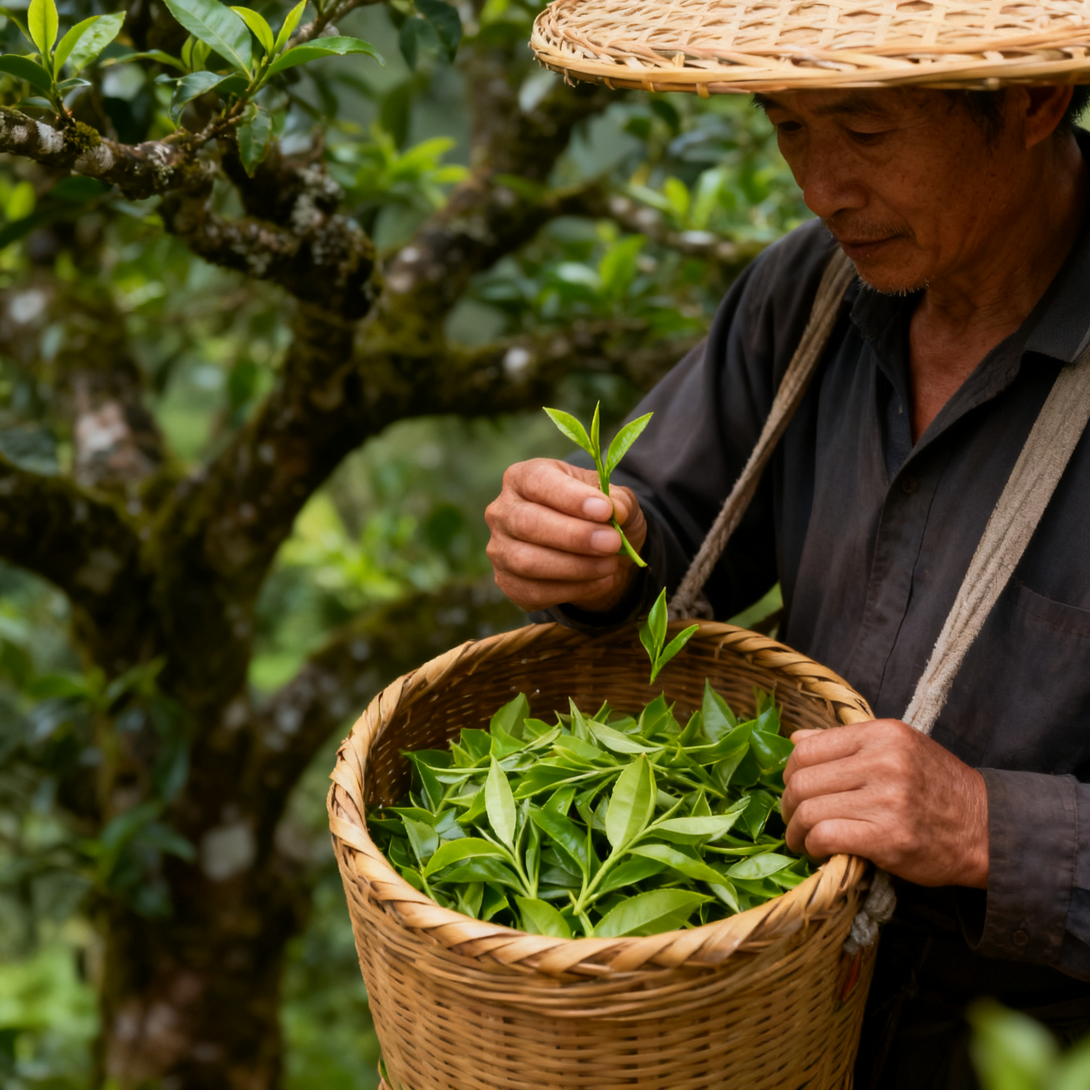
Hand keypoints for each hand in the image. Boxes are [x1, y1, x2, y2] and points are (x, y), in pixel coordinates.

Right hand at [485, 458, 646, 612]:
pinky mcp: (507, 582)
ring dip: (576, 566)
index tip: (605, 510)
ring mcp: (500, 549)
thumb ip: (618, 500)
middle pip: (528, 523)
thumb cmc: (597, 514)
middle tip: (612, 542)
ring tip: (610, 564)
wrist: (591, 550)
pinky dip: (574, 590)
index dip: (571, 497)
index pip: (538, 481)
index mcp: (523, 477)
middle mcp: (502, 510)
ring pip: (528, 562)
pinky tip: (600, 581)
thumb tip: (617, 511)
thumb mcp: (614, 498)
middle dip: (575, 536)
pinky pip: (534, 591)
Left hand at [781, 719, 988, 887]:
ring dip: (796, 830)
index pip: (808, 747)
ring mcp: (887, 799)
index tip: (794, 789)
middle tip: (794, 819)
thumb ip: (846, 742)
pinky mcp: (888, 837)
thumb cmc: (937, 787)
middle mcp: (883, 761)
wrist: (987, 829)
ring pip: (809, 810)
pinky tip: (818, 851)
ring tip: (801, 839)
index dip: (791, 771)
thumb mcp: (898, 748)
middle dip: (788, 804)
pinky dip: (813, 846)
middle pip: (802, 780)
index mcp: (882, 733)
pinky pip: (826, 836)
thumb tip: (795, 737)